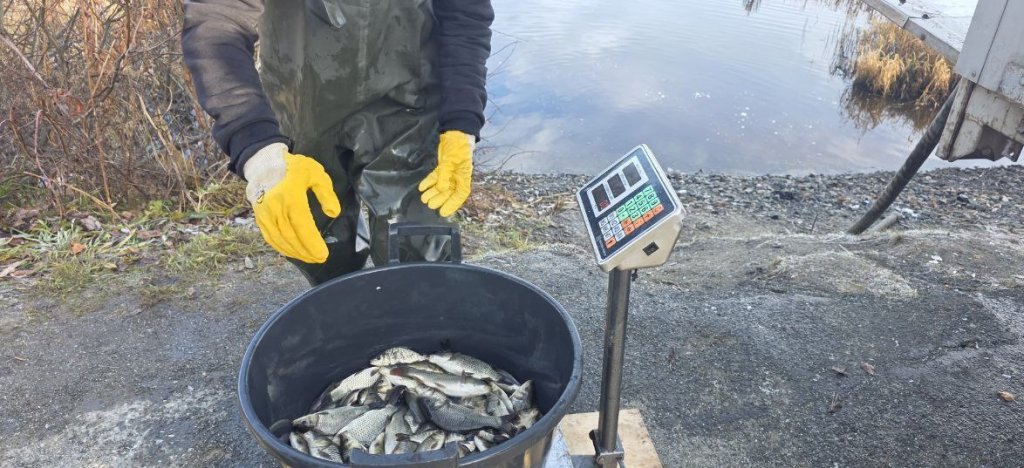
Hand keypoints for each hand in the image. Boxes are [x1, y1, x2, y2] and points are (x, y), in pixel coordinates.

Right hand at [244, 143, 340, 262]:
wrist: (263, 163)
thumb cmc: (293, 168)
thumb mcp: (315, 173)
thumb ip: (326, 193)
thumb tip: (333, 213)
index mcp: (291, 196)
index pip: (302, 225)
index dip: (312, 243)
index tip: (323, 254)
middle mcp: (275, 207)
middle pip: (291, 236)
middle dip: (306, 251)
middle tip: (319, 259)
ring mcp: (265, 214)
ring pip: (280, 240)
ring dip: (295, 252)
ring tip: (309, 258)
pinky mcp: (259, 218)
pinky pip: (270, 238)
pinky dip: (282, 248)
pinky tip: (293, 253)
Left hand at [418, 130, 474, 216]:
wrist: (455, 133)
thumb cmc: (457, 146)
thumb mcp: (451, 161)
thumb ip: (445, 175)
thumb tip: (441, 190)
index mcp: (464, 176)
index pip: (460, 194)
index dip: (452, 205)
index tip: (443, 213)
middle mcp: (457, 177)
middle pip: (449, 192)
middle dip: (439, 199)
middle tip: (430, 205)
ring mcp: (450, 172)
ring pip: (441, 186)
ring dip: (433, 192)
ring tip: (424, 198)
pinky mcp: (443, 167)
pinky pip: (436, 177)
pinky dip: (429, 182)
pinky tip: (422, 187)